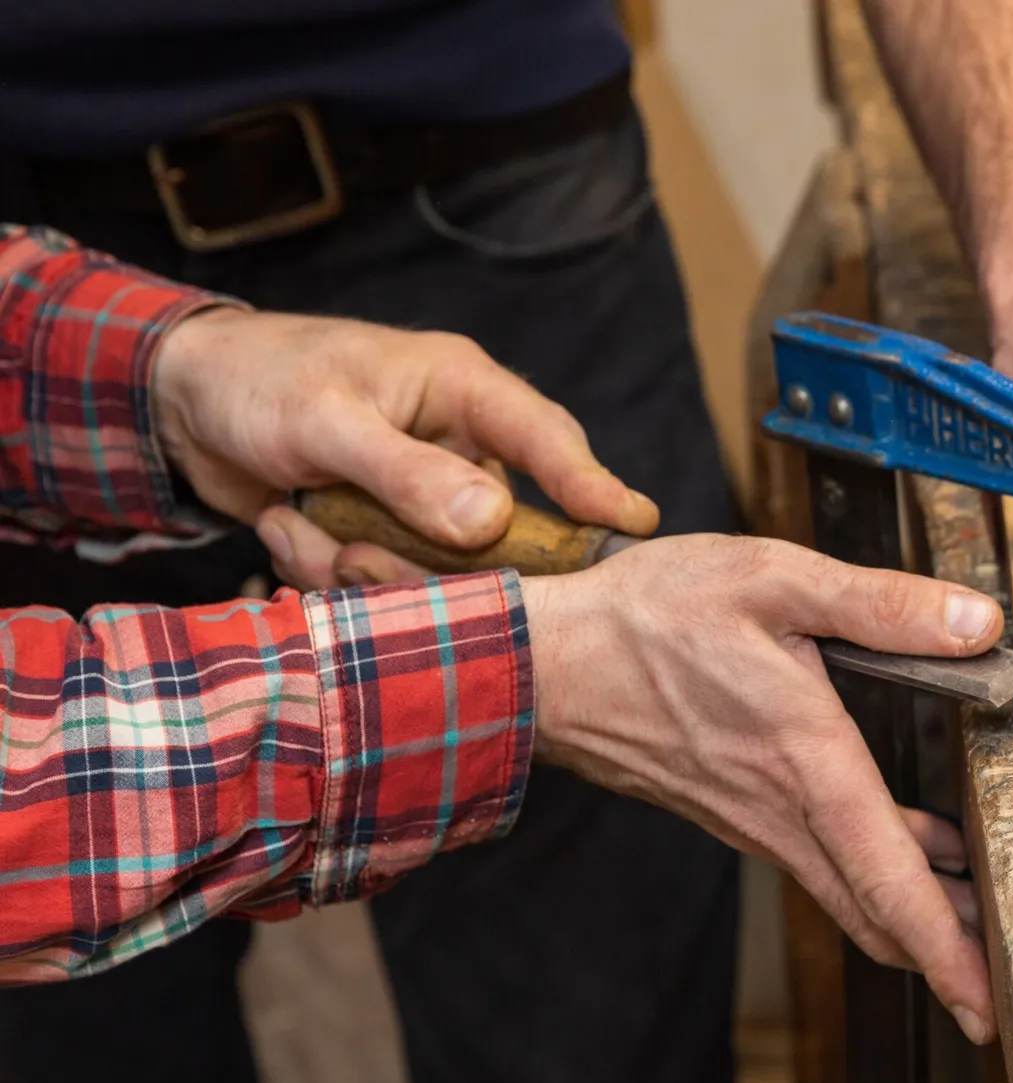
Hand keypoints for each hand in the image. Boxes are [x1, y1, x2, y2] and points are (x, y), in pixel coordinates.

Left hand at [151, 308, 657, 587]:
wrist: (184, 403)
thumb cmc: (259, 381)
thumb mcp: (325, 420)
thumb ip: (408, 472)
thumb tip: (494, 519)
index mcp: (461, 391)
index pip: (547, 439)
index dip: (594, 486)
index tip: (637, 526)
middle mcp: (457, 446)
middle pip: (496, 531)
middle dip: (422, 556)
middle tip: (353, 545)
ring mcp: (424, 496)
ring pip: (435, 568)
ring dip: (357, 558)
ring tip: (298, 516)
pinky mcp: (388, 533)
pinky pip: (386, 579)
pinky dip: (328, 563)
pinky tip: (288, 523)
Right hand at [519, 534, 1002, 1043]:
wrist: (546, 667)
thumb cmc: (649, 619)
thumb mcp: (772, 581)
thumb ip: (881, 606)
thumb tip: (978, 622)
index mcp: (808, 760)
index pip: (889, 880)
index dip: (944, 949)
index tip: (984, 1006)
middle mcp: (784, 812)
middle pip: (878, 911)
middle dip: (946, 959)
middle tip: (1004, 994)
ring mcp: (757, 822)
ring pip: (852, 893)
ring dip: (916, 916)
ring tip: (980, 923)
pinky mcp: (739, 813)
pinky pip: (822, 863)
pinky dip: (877, 878)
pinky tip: (914, 852)